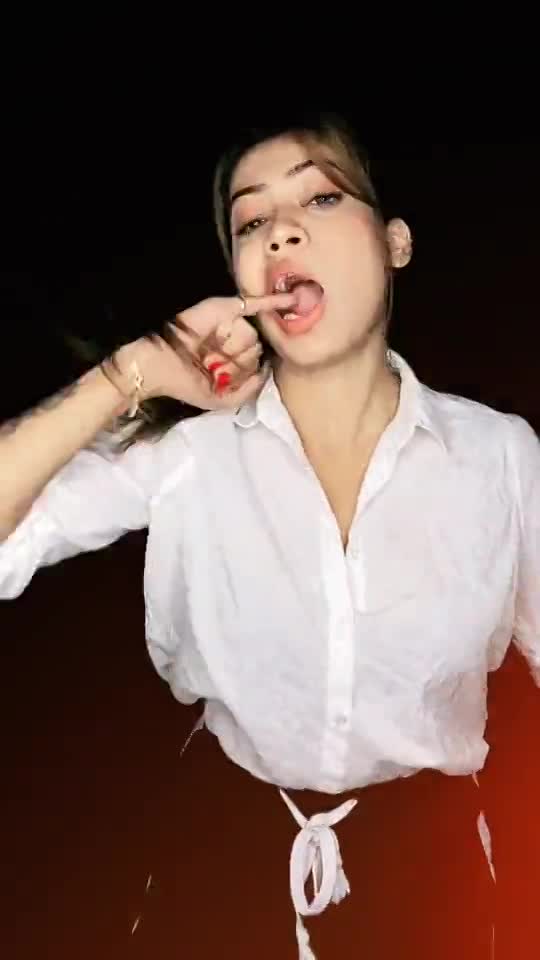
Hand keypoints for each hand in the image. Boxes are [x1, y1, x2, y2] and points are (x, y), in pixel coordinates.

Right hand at [121, 292, 295, 410]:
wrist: (155, 367)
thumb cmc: (183, 383)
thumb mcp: (220, 400)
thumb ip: (248, 390)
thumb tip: (267, 368)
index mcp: (231, 358)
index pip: (254, 364)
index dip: (240, 373)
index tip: (220, 377)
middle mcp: (233, 338)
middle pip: (256, 350)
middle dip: (238, 361)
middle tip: (211, 363)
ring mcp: (229, 322)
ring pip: (253, 336)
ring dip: (232, 348)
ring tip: (208, 350)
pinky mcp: (225, 307)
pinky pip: (256, 304)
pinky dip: (274, 301)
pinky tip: (291, 300)